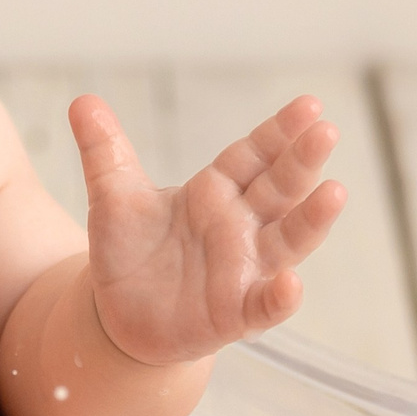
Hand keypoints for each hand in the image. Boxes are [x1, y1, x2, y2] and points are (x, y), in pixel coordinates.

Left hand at [71, 93, 346, 364]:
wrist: (118, 315)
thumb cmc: (128, 251)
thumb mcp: (113, 197)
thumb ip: (104, 151)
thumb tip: (81, 100)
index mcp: (216, 191)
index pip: (254, 155)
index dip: (279, 131)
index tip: (309, 105)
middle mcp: (241, 226)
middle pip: (279, 189)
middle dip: (302, 161)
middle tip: (326, 131)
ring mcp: (244, 269)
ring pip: (287, 241)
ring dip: (311, 220)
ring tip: (334, 192)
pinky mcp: (236, 313)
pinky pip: (264, 305)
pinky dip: (280, 297)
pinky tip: (291, 284)